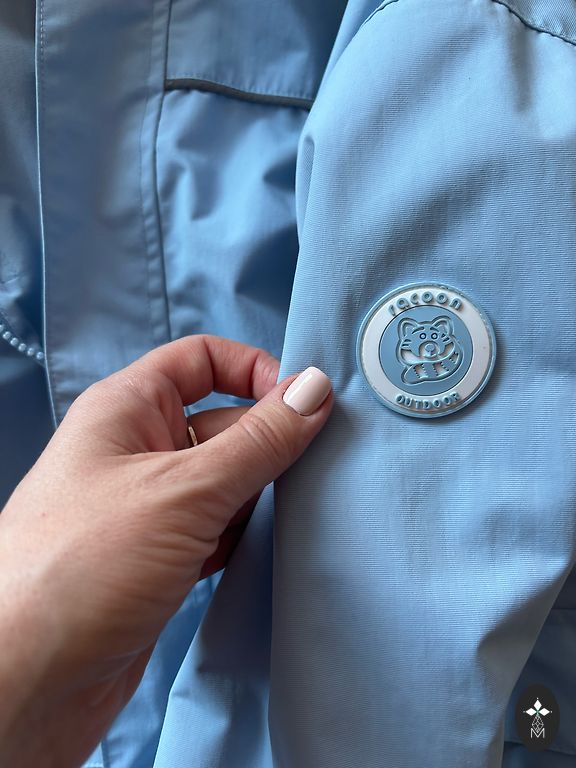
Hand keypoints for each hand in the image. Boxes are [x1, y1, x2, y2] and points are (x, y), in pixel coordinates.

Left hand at [0, 335, 331, 767]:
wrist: (27, 683)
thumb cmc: (83, 567)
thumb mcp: (184, 490)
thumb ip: (258, 441)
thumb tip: (314, 389)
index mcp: (127, 408)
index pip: (201, 361)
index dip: (254, 371)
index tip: (304, 404)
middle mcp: (137, 450)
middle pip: (223, 423)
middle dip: (268, 443)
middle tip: (317, 468)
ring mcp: (149, 506)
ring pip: (225, 480)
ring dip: (259, 495)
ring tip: (292, 513)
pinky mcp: (160, 556)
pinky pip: (217, 526)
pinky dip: (242, 535)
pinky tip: (261, 550)